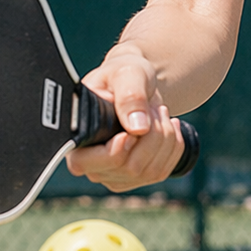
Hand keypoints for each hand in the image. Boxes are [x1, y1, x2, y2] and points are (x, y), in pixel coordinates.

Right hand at [65, 43, 187, 190]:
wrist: (136, 82)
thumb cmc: (124, 74)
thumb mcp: (127, 74)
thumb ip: (130, 96)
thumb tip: (138, 128)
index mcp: (76, 135)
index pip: (87, 164)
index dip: (115, 152)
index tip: (135, 131)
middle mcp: (90, 162)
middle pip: (129, 168)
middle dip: (152, 136)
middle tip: (157, 108)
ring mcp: (113, 173)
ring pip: (149, 172)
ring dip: (165, 139)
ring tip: (162, 112)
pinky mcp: (135, 176)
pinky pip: (162, 172)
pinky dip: (174, 147)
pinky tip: (170, 126)